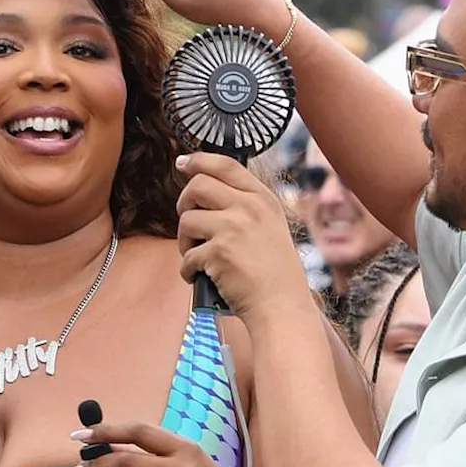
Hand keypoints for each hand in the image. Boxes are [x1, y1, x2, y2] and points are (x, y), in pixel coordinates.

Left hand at [175, 153, 313, 323]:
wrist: (282, 306)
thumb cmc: (275, 274)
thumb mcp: (270, 227)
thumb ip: (245, 207)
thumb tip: (204, 191)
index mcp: (263, 199)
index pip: (225, 165)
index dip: (199, 161)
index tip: (183, 163)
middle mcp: (249, 207)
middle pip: (197, 185)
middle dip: (184, 204)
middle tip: (190, 224)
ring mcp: (233, 228)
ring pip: (186, 220)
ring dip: (184, 242)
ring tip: (197, 256)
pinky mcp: (218, 252)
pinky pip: (187, 256)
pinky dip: (188, 270)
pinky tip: (201, 277)